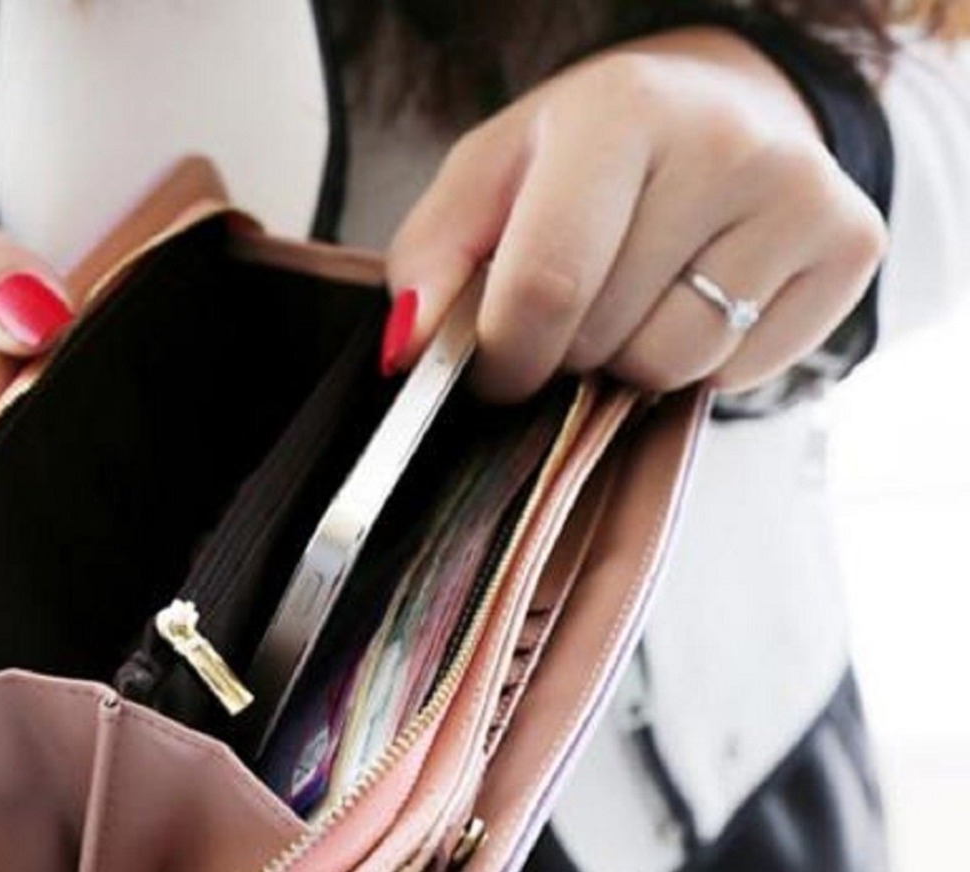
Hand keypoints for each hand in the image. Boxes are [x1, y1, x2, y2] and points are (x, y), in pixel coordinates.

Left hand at [382, 26, 887, 400]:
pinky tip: (696, 300)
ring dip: (630, 361)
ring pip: (674, 366)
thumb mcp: (489, 178)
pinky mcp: (850, 245)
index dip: (506, 358)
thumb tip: (407, 350)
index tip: (497, 369)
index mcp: (620, 111)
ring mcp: (801, 193)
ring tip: (635, 298)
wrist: (719, 109)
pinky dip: (699, 364)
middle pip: (606, 338)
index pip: (548, 287)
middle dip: (566, 353)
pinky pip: (738, 374)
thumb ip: (430, 258)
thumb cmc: (585, 157)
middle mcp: (725, 143)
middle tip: (576, 306)